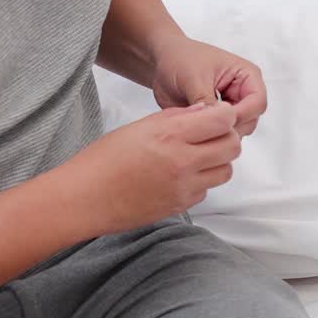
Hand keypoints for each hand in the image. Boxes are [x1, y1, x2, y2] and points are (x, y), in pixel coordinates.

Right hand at [61, 102, 240, 236]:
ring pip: (225, 171)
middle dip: (227, 137)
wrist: (85, 198)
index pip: (222, 120)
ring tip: (198, 155)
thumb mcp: (140, 126)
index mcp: (171, 135)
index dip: (225, 114)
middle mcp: (183, 161)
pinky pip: (207, 190)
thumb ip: (178, 117)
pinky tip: (181, 175)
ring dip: (218, 161)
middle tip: (212, 134)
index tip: (218, 114)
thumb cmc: (104, 159)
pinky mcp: (181, 206)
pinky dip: (202, 181)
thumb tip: (206, 110)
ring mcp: (184, 187)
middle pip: (232, 146)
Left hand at [150, 37, 266, 136]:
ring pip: (238, 129)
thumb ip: (206, 100)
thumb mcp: (193, 78)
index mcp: (246, 74)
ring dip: (220, 132)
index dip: (242, 114)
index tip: (220, 121)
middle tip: (207, 129)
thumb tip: (214, 120)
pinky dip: (211, 135)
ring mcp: (231, 106)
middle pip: (250, 119)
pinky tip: (196, 130)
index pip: (257, 102)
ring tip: (198, 128)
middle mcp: (243, 92)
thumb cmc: (180, 58)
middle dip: (231, 127)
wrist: (162, 62)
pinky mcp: (217, 117)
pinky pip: (222, 133)